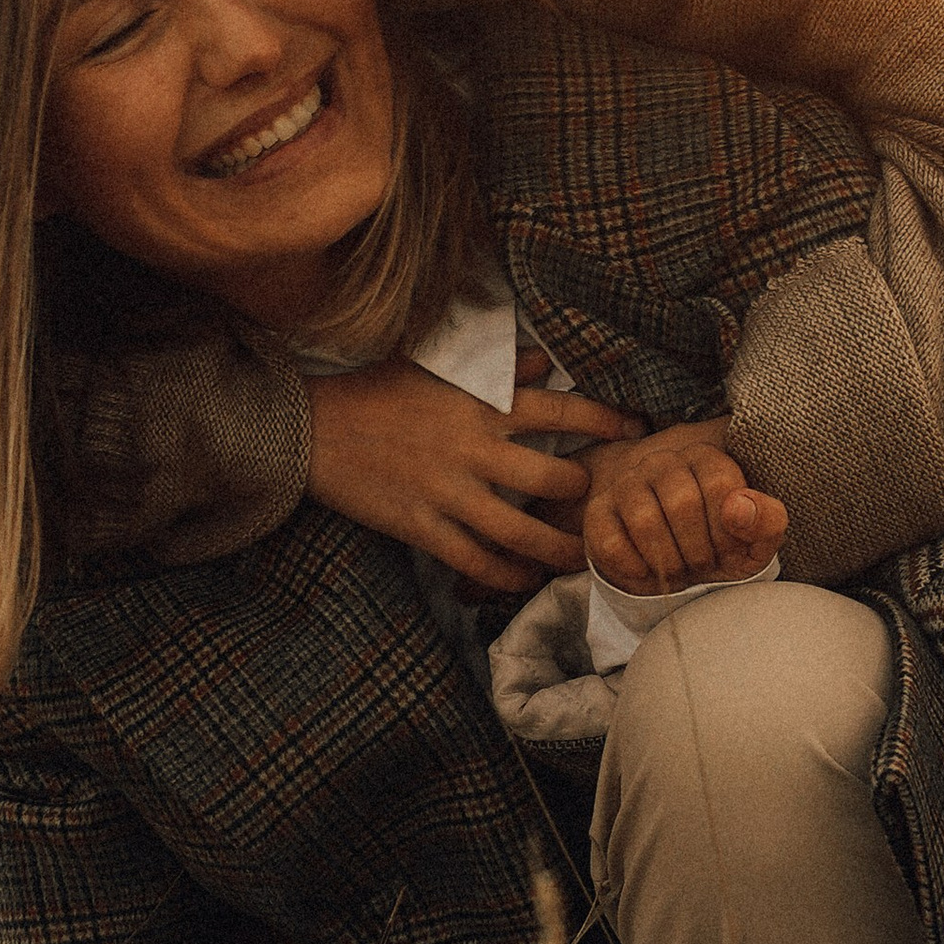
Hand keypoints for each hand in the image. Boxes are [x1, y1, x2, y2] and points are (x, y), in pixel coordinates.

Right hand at [304, 354, 642, 593]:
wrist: (309, 428)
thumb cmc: (374, 390)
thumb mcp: (435, 366)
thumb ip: (496, 368)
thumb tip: (544, 362)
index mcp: (479, 405)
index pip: (559, 412)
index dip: (604, 422)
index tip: (634, 429)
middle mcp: (471, 450)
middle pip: (550, 481)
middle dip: (582, 496)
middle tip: (596, 503)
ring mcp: (446, 493)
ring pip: (519, 532)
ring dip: (556, 551)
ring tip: (578, 559)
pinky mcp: (420, 526)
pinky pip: (473, 560)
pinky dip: (503, 575)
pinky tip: (521, 580)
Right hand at [581, 418, 786, 592]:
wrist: (677, 569)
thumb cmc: (722, 549)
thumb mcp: (756, 542)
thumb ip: (766, 520)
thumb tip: (738, 507)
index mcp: (707, 457)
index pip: (719, 481)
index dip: (728, 528)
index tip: (730, 549)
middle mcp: (664, 461)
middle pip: (682, 501)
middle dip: (698, 549)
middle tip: (703, 563)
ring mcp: (626, 484)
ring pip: (644, 520)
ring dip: (668, 561)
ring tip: (678, 569)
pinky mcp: (597, 513)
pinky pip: (611, 542)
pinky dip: (636, 569)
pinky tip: (648, 571)